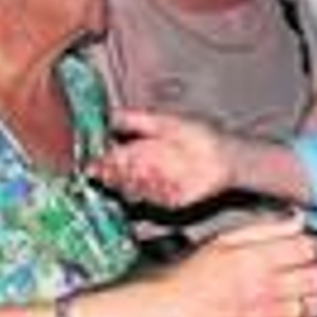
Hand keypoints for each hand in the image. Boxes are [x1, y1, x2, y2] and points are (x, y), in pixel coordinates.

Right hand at [89, 109, 233, 208]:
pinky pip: (154, 202)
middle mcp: (143, 172)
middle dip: (108, 177)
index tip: (90, 164)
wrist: (226, 154)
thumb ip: (133, 119)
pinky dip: (150, 195)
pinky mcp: (170, 201)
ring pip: (132, 192)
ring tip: (125, 176)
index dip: (99, 163)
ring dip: (127, 186)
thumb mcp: (161, 120)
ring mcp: (155, 188)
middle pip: (117, 179)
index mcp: (137, 152)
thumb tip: (106, 115)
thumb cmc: (197, 132)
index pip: (110, 160)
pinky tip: (150, 184)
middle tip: (103, 173)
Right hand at [162, 214, 316, 316]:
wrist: (171, 316)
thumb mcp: (223, 241)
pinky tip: (292, 309)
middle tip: (307, 266)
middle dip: (316, 268)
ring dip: (313, 294)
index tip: (307, 246)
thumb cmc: (190, 278)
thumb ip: (264, 229)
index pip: (307, 248)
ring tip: (300, 289)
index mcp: (255, 260)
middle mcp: (265, 289)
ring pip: (315, 305)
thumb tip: (295, 222)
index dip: (311, 244)